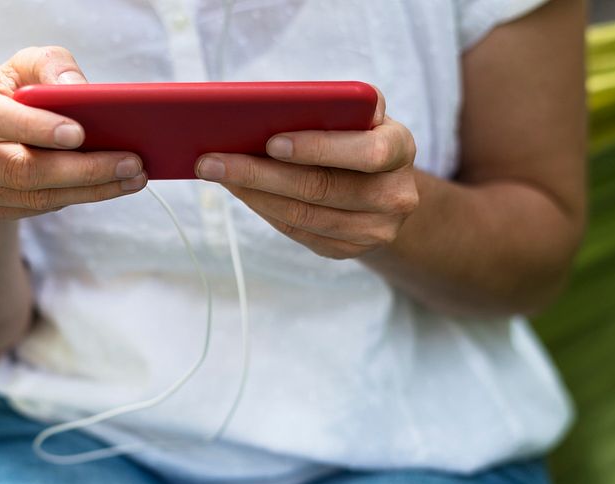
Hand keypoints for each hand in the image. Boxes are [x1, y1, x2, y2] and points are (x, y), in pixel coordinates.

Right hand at [0, 46, 146, 222]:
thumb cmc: (8, 92)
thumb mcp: (24, 68)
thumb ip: (50, 67)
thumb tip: (78, 91)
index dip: (31, 126)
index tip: (80, 133)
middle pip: (15, 169)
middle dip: (80, 169)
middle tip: (131, 163)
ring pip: (31, 196)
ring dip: (89, 189)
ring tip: (132, 176)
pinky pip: (34, 209)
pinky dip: (76, 197)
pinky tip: (108, 185)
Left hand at [194, 91, 417, 258]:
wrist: (384, 184)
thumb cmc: (359, 134)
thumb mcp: (360, 113)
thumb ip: (340, 102)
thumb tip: (278, 104)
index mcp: (402, 148)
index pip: (366, 152)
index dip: (318, 148)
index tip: (271, 142)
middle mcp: (396, 195)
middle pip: (320, 188)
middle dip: (260, 172)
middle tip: (212, 159)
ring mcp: (375, 230)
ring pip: (302, 215)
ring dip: (252, 193)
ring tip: (215, 172)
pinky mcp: (348, 250)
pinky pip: (298, 232)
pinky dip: (263, 210)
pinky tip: (238, 191)